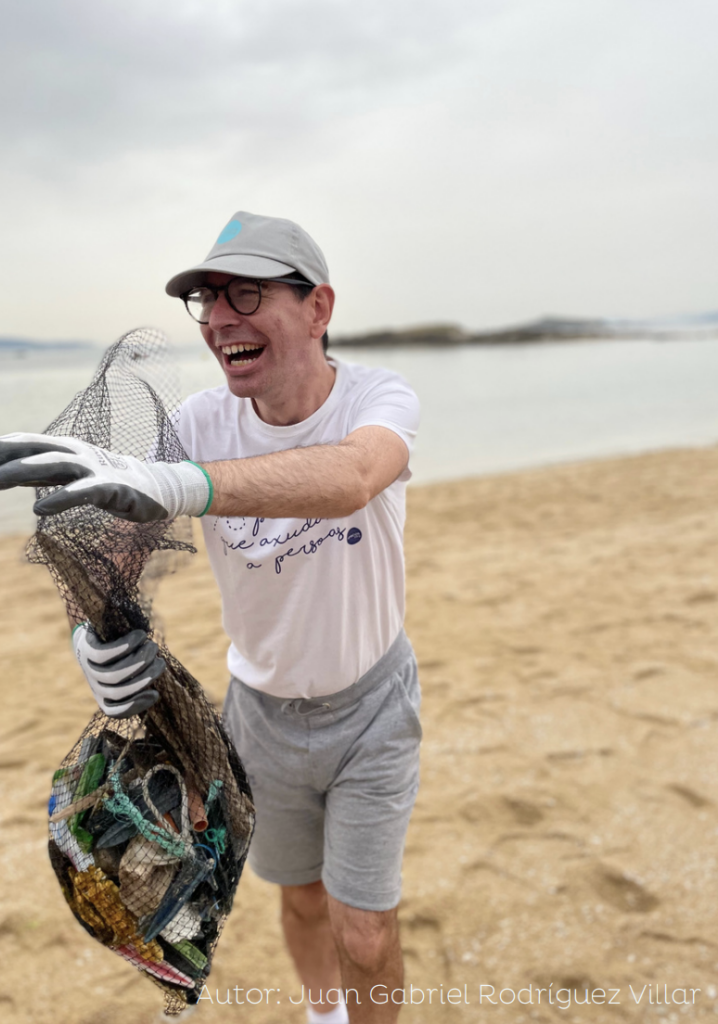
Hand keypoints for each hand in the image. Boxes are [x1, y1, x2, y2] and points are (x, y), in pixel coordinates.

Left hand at [0, 433, 210, 521]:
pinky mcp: (111, 487)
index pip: (25, 442)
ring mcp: (94, 468)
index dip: (2, 446)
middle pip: (34, 449)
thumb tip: (5, 473)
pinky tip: (41, 509)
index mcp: (64, 448)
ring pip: (56, 463)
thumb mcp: (68, 474)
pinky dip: (61, 498)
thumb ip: (38, 473)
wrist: (154, 487)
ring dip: (25, 470)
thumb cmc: (105, 481)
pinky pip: (83, 492)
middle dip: (5, 455)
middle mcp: (77, 453)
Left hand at [73, 624, 164, 717]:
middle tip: (161, 663)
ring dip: (138, 662)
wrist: (97, 628)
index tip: (156, 694)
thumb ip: (141, 680)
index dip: (136, 706)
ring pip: (113, 675)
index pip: (114, 711)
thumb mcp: (131, 669)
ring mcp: (89, 667)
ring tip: (153, 647)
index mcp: (104, 696)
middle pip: (118, 692)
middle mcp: (95, 684)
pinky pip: (103, 654)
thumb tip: (154, 693)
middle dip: (144, 679)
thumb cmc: (121, 652)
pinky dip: (123, 647)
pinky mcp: (86, 649)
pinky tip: (139, 638)